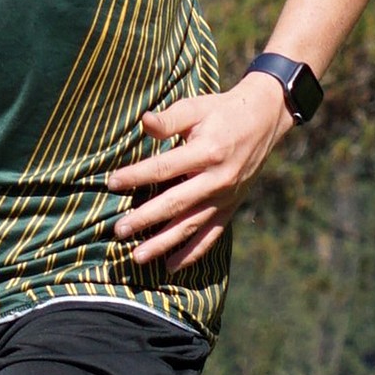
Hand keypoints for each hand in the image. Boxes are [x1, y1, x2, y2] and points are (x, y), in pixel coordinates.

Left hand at [107, 77, 291, 271]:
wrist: (263, 120)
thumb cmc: (221, 112)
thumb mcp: (195, 108)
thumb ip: (169, 120)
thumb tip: (144, 122)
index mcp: (206, 152)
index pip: (164, 167)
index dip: (136, 175)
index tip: (111, 183)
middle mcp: (217, 180)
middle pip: (175, 203)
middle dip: (145, 218)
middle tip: (118, 231)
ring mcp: (225, 197)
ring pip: (191, 226)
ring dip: (163, 243)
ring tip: (138, 256)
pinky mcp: (231, 207)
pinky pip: (211, 235)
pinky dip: (192, 252)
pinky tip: (171, 266)